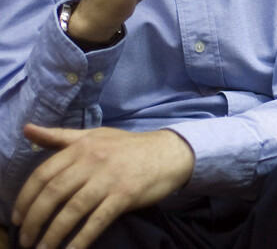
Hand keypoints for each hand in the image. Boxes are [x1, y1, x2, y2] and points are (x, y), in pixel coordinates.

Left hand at [12, 124, 194, 248]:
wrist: (168, 152)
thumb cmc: (128, 147)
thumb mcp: (94, 136)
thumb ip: (60, 137)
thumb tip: (27, 130)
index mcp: (82, 146)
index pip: (44, 174)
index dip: (25, 198)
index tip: (17, 218)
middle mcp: (93, 160)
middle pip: (54, 193)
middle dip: (34, 220)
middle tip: (25, 239)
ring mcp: (110, 178)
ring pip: (72, 210)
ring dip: (53, 234)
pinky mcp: (125, 195)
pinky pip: (97, 221)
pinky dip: (81, 239)